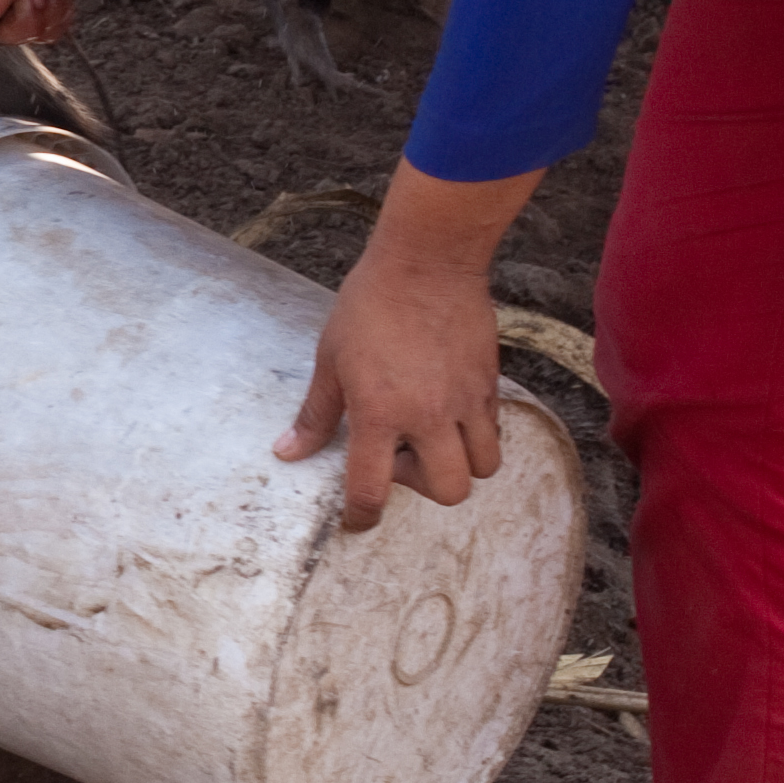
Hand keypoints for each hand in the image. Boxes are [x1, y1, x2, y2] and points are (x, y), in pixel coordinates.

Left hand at [284, 166, 539, 528]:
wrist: (427, 261)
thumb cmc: (370, 305)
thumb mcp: (330, 359)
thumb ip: (316, 413)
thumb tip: (289, 452)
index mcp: (380, 413)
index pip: (371, 489)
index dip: (361, 516)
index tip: (357, 521)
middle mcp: (429, 416)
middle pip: (448, 491)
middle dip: (424, 489)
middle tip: (400, 457)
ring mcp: (466, 401)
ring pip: (483, 467)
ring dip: (458, 464)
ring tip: (430, 435)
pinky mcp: (490, 382)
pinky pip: (494, 429)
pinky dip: (474, 433)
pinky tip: (448, 408)